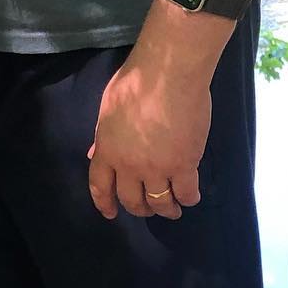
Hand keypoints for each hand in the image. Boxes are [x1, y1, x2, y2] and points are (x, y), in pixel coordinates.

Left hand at [87, 48, 210, 221]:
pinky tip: (190, 196)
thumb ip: (104, 135)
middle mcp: (129, 165)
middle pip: (132, 200)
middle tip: (149, 208)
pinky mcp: (184, 165)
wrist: (167, 73)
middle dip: (140, 209)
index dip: (105, 203)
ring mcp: (157, 168)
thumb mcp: (108, 107)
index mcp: (107, 149)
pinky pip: (186, 192)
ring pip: (160, 202)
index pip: (100, 186)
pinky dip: (189, 198)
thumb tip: (96, 154)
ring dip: (166, 210)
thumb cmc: (135, 82)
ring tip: (174, 209)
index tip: (111, 213)